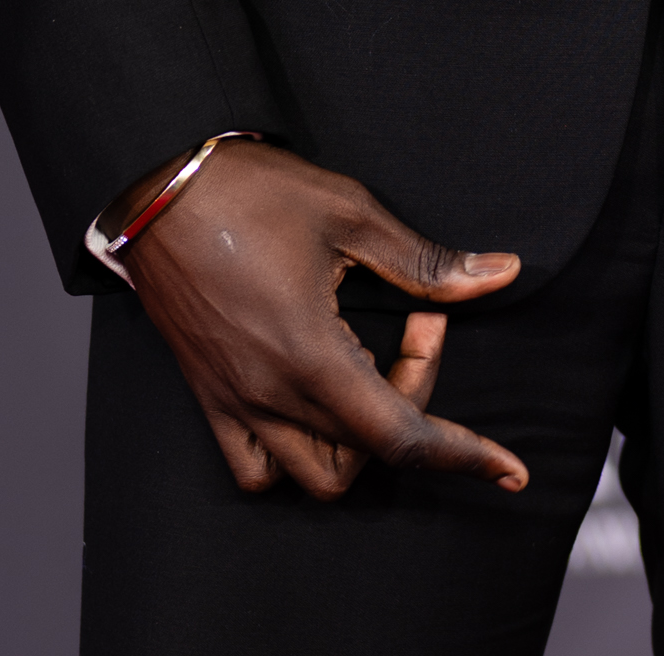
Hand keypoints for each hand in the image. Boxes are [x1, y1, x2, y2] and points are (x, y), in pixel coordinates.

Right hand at [108, 138, 526, 500]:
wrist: (157, 186)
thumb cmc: (248, 191)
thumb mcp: (350, 214)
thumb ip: (425, 262)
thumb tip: (498, 274)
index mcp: (311, 355)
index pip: (400, 436)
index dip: (462, 456)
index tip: (507, 469)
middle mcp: (271, 395)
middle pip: (367, 452)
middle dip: (415, 400)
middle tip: (420, 326)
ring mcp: (236, 403)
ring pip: (311, 476)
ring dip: (358, 442)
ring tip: (371, 369)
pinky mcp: (210, 396)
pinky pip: (254, 468)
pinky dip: (294, 459)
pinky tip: (318, 405)